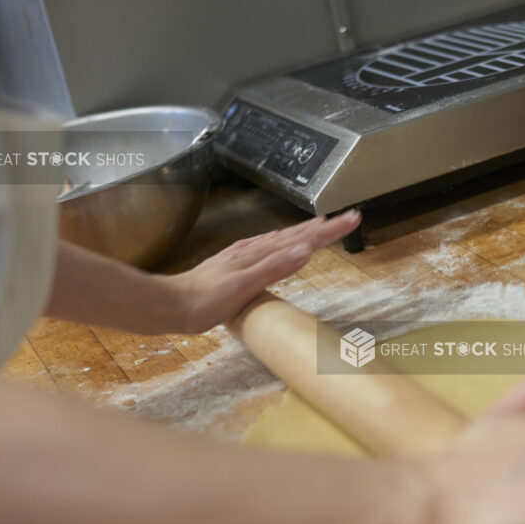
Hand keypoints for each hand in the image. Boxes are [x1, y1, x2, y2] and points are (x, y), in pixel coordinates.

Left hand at [170, 210, 360, 332]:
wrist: (171, 305)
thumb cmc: (205, 301)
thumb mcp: (244, 286)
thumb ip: (275, 267)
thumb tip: (306, 250)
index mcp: (259, 253)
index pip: (303, 238)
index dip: (330, 230)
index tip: (352, 219)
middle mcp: (253, 249)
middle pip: (296, 233)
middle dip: (325, 226)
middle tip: (349, 218)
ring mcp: (244, 255)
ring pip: (283, 238)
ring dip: (306, 231)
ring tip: (323, 225)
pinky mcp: (236, 264)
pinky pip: (268, 247)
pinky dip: (284, 242)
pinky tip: (282, 244)